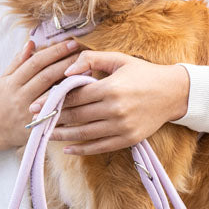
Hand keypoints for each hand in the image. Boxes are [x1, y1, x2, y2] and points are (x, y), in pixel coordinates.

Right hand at [0, 39, 80, 153]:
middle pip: (47, 76)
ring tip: (87, 69)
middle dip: (66, 63)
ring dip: (71, 81)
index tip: (70, 43)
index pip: (36, 63)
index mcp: (12, 82)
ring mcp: (31, 111)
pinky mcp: (40, 124)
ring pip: (54, 93)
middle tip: (82, 53)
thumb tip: (31, 43)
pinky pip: (58, 110)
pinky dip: (70, 99)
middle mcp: (21, 96)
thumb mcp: (4, 79)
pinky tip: (82, 91)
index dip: (54, 52)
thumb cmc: (3, 100)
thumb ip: (18, 61)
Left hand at [30, 50, 189, 155]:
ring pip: (85, 134)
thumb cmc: (142, 73)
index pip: (74, 97)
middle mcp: (115, 109)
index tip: (36, 104)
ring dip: (63, 136)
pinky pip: (100, 147)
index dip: (53, 101)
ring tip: (47, 134)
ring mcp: (122, 126)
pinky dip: (82, 149)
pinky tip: (68, 148)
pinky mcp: (128, 139)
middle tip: (35, 121)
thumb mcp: (118, 59)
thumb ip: (90, 60)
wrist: (173, 92)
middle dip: (53, 119)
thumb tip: (66, 70)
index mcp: (110, 88)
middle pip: (76, 116)